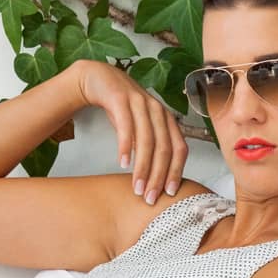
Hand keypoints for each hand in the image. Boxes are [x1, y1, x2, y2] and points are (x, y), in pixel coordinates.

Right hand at [71, 59, 189, 204]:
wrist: (98, 79)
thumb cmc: (122, 108)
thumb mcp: (141, 127)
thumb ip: (152, 146)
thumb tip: (158, 178)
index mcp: (167, 118)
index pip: (180, 148)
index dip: (176, 171)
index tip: (169, 193)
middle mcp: (158, 110)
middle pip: (164, 148)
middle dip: (158, 176)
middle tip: (150, 197)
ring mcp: (140, 103)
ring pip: (147, 140)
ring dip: (142, 167)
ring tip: (137, 187)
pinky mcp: (120, 99)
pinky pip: (126, 126)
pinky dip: (126, 146)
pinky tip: (123, 163)